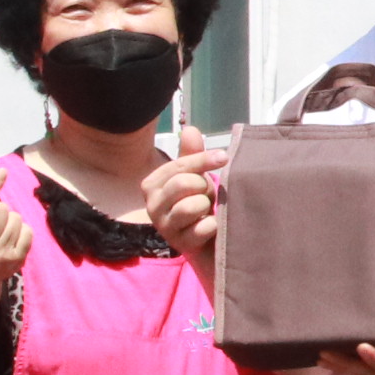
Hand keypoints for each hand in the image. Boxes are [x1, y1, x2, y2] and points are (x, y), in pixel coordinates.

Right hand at [143, 126, 221, 256]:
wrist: (208, 243)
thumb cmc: (198, 205)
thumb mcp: (195, 177)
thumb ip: (192, 155)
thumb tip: (189, 128)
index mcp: (152, 185)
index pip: (179, 165)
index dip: (203, 160)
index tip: (223, 157)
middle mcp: (152, 206)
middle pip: (183, 183)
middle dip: (203, 187)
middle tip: (206, 196)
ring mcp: (165, 227)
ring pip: (191, 206)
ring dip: (207, 206)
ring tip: (207, 212)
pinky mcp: (180, 245)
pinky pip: (203, 227)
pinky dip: (213, 225)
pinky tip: (212, 228)